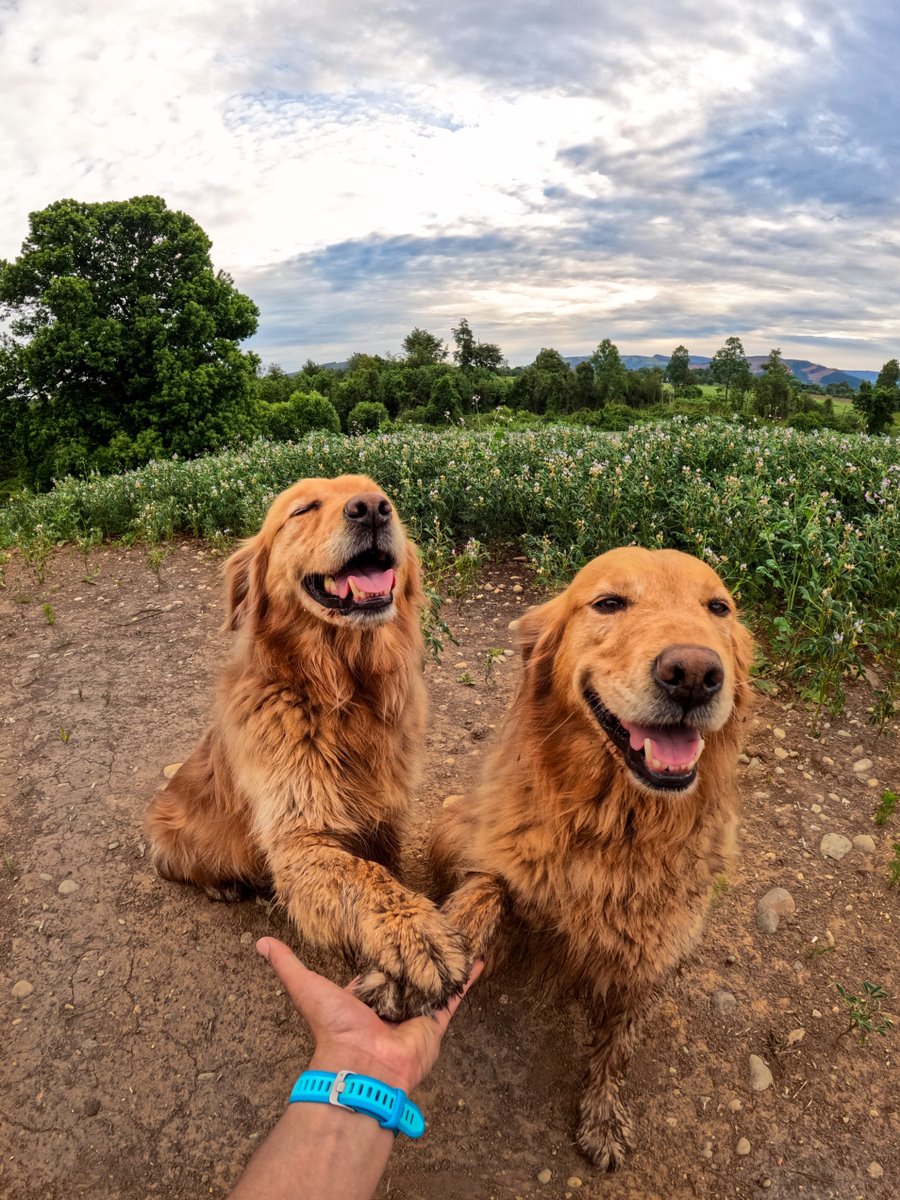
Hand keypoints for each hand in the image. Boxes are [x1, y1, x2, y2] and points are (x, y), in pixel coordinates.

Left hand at [257, 937, 481, 1093]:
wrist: (362, 1066)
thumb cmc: (334, 1029)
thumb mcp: (307, 987)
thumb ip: (287, 966)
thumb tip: (260, 942)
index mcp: (364, 995)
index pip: (376, 966)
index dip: (384, 949)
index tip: (395, 926)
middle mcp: (390, 1002)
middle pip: (406, 973)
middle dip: (417, 956)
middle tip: (431, 927)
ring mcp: (413, 1011)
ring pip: (432, 981)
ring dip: (442, 963)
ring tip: (457, 937)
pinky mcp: (434, 1022)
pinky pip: (452, 997)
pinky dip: (464, 980)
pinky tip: (476, 960)